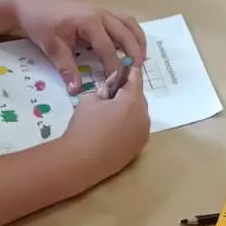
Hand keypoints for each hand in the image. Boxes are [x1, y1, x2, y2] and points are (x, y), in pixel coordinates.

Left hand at [13, 0, 146, 93]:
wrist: (31, 5)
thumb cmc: (41, 24)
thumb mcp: (52, 48)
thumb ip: (66, 69)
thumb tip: (76, 90)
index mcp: (89, 22)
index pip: (108, 48)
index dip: (114, 66)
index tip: (117, 82)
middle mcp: (101, 14)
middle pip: (126, 34)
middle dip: (134, 53)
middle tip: (136, 72)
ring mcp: (102, 10)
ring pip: (129, 23)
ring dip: (138, 40)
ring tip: (141, 59)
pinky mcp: (101, 11)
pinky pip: (124, 20)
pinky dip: (132, 32)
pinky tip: (131, 45)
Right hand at [61, 66, 150, 180]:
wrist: (82, 161)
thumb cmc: (84, 126)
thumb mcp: (89, 100)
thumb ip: (103, 91)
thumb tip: (109, 92)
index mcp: (133, 102)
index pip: (135, 79)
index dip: (130, 71)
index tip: (129, 64)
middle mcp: (144, 117)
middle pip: (139, 98)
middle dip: (128, 93)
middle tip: (112, 93)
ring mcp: (143, 134)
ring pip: (139, 114)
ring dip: (129, 110)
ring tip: (111, 113)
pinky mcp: (138, 148)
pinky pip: (136, 129)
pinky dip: (129, 124)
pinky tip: (114, 128)